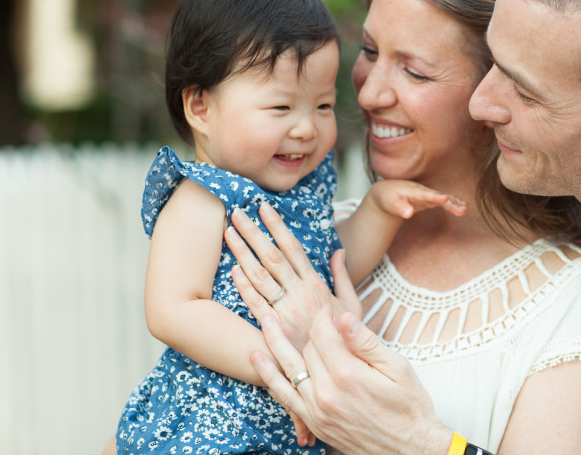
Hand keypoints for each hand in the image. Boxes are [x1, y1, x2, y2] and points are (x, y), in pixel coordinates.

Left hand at [226, 203, 360, 351]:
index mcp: (316, 285)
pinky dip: (243, 286)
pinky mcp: (273, 330)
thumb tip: (338, 251)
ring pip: (259, 276)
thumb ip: (343, 276)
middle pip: (272, 256)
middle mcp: (299, 294)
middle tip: (237, 212)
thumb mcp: (352, 305)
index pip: (293, 248)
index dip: (277, 226)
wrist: (336, 372)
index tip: (264, 208)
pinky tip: (232, 269)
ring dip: (242, 253)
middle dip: (254, 232)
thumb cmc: (345, 340)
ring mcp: (284, 311)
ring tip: (228, 233)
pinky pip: (254, 304)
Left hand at [252, 309, 452, 454]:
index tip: (328, 310)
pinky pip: (285, 397)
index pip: (323, 335)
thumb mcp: (397, 368)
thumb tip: (343, 317)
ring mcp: (317, 411)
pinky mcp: (315, 423)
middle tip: (316, 318)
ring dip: (274, 344)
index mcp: (348, 375)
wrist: (408, 449)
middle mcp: (326, 393)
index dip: (323, 317)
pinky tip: (261, 361)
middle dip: (310, 331)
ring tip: (264, 322)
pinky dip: (271, 377)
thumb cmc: (408, 406)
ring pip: (288, 369)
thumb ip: (365, 342)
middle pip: (306, 349)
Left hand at [370, 179, 466, 218]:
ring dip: (455, 203)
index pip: (426, 194)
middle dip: (450, 203)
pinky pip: (444, 200)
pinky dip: (453, 203)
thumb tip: (408, 214)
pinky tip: (463, 207)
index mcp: (413, 191)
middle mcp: (423, 191)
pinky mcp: (430, 199)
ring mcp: (428, 195)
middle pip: (439, 197)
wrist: (388, 190)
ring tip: (465, 210)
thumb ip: (400, 208)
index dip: (436, 197)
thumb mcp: (390, 203)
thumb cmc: (388, 197)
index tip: (445, 199)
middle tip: (463, 210)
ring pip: (443, 198)